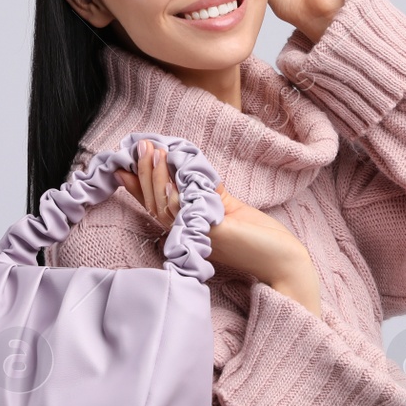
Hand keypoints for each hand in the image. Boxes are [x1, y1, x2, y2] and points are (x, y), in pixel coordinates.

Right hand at [113, 143, 320, 312]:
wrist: (281, 258)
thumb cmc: (257, 235)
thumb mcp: (224, 205)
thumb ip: (203, 190)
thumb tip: (186, 164)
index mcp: (187, 227)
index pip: (156, 204)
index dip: (138, 185)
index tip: (124, 162)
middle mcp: (187, 233)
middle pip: (154, 202)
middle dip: (144, 172)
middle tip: (141, 146)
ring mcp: (196, 234)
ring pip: (164, 203)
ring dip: (155, 175)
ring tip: (153, 150)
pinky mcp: (210, 232)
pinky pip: (183, 208)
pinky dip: (172, 187)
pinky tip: (170, 169)